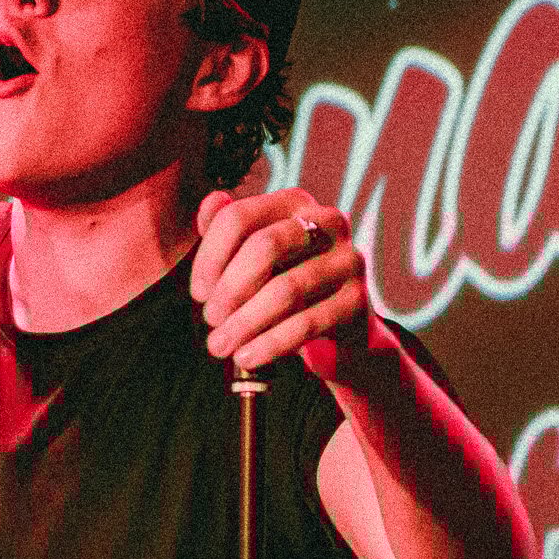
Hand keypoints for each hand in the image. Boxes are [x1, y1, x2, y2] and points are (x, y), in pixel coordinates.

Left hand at [190, 187, 369, 374]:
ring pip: (286, 289)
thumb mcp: (252, 255)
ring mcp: (348, 259)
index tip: (199, 292)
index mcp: (294, 202)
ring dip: (245, 322)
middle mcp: (327, 221)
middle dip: (230, 288)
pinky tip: (247, 357)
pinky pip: (307, 323)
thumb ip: (227, 228)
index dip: (210, 257)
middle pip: (265, 246)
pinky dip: (270, 343)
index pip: (239, 218)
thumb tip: (211, 202)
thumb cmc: (283, 281)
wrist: (334, 327)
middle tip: (210, 319)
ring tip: (220, 346)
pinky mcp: (359, 299)